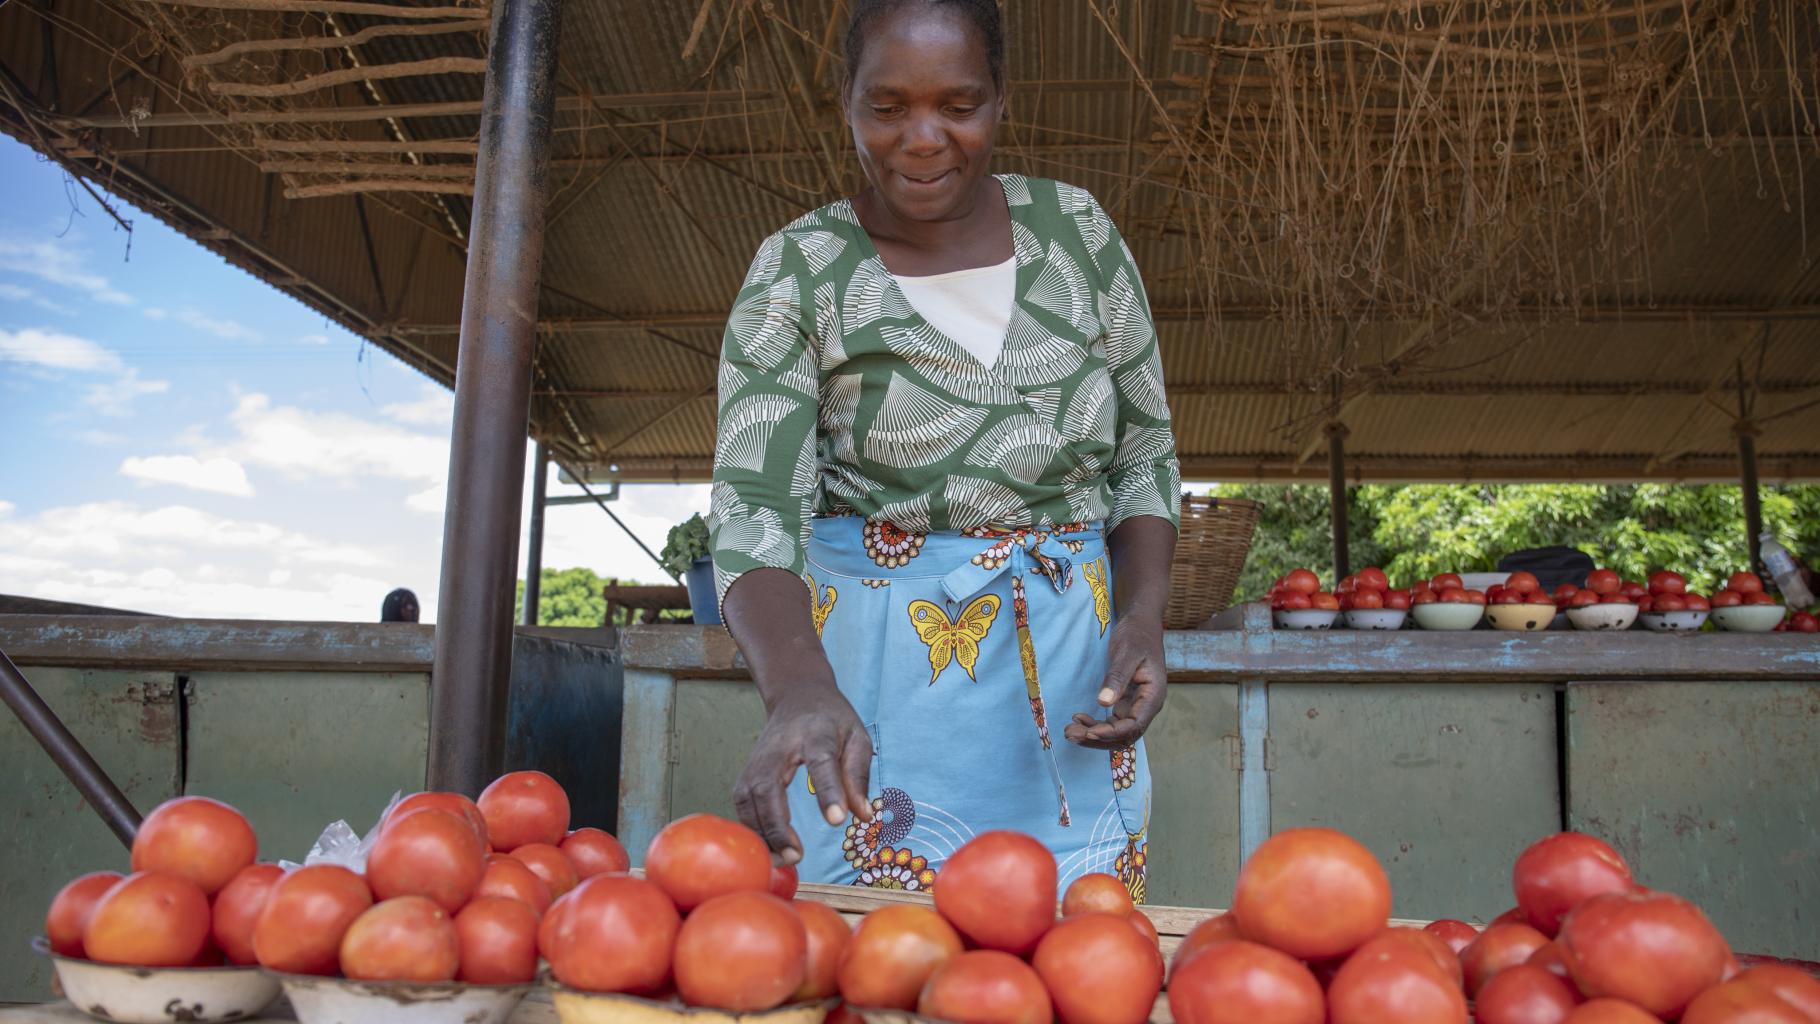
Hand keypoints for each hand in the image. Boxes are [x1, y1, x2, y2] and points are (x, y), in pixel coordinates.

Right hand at [733, 688, 873, 864]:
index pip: (821, 762)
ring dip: (763, 833)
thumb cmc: (832, 720)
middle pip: (769, 787)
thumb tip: (864, 816)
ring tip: (784, 859)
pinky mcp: (747, 771)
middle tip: (797, 855)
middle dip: (778, 825)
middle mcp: (779, 747)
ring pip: (749, 799)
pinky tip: (769, 848)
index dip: (828, 791)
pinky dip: (752, 829)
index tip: (836, 821)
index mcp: (816, 733)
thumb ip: (859, 775)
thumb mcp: (857, 737)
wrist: (796, 695)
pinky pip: (742, 805)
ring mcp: (757, 759)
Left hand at [1064, 614, 1166, 749]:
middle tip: (1071, 734)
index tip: (1089, 731)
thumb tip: (1103, 703)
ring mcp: (1136, 705)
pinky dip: (1095, 724)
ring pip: (1116, 732)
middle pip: (1125, 735)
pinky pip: (1111, 721)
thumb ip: (1117, 678)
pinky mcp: (1125, 701)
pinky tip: (1078, 718)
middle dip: (1098, 738)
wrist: (1141, 623)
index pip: (1134, 725)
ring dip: (1094, 735)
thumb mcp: (1126, 653)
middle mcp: (1146, 705)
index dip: (1112, 733)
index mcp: (1153, 696)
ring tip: (1069, 731)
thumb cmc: (1136, 635)